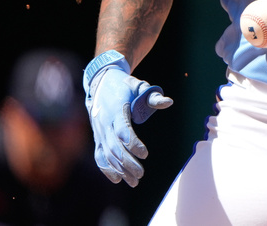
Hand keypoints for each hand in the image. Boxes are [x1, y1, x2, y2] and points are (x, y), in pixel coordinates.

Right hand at [83, 52, 171, 186]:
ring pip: (107, 154)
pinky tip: (117, 179)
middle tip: (141, 174)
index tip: (145, 154)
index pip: (122, 131)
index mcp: (116, 111)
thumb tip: (169, 102)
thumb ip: (153, 96)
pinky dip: (106, 168)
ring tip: (134, 181)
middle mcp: (104, 123)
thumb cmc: (123, 85)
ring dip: (119, 169)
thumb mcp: (138, 86)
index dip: (133, 143)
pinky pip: (99, 155)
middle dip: (127, 162)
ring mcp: (99, 132)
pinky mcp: (97, 137)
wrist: (100, 83)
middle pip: (114, 147)